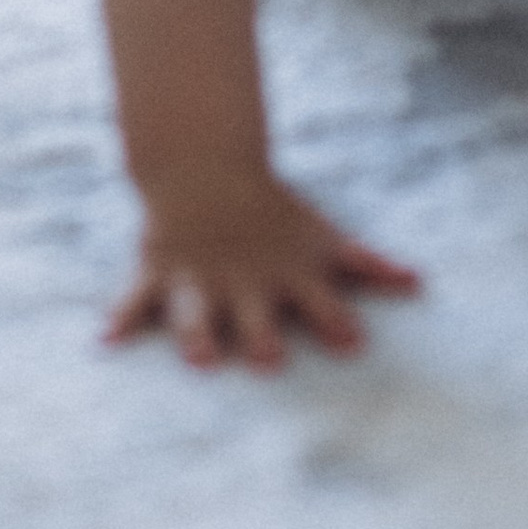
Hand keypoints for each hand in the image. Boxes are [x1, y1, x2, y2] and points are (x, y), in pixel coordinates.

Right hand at [107, 166, 420, 370]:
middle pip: (256, 317)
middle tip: (271, 357)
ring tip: (197, 357)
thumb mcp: (323, 236)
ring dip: (197, 335)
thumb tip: (420, 283)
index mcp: (287, 277)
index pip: (321, 304)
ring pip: (197, 314)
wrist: (207, 170)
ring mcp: (201, 282)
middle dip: (262, 338)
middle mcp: (245, 285)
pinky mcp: (161, 277)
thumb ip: (369, 266)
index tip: (355, 342)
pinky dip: (121, 318)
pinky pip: (136, 301)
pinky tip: (107, 339)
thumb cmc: (274, 217)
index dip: (337, 320)